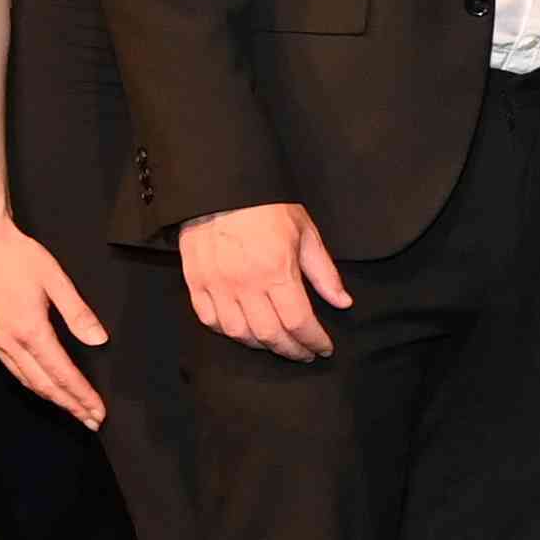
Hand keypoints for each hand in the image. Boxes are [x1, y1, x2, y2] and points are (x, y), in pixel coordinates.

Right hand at [0, 216, 112, 428]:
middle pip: (43, 385)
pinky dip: (30, 382)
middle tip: (90, 420)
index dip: (82, 395)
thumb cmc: (16, 256)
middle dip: (69, 405)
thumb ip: (78, 313)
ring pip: (25, 380)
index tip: (98, 412)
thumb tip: (98, 339)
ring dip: (50, 397)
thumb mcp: (55, 280)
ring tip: (71, 409)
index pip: (62, 374)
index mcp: (30, 330)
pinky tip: (40, 384)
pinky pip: (11, 368)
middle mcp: (9, 342)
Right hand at [177, 201, 351, 359]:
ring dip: (261, 345)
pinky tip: (244, 331)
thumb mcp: (306, 233)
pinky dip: (228, 332)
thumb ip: (324, 273)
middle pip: (270, 335)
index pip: (299, 322)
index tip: (324, 348)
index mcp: (277, 270)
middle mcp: (245, 283)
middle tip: (304, 353)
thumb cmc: (268, 206)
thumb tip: (343, 303)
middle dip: (291, 350)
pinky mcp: (196, 282)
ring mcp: (217, 285)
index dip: (314, 341)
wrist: (221, 186)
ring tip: (277, 344)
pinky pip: (209, 320)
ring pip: (239, 333)